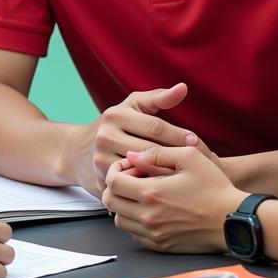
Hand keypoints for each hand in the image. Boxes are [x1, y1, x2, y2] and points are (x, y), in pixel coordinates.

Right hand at [73, 83, 217, 195]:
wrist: (78, 151)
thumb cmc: (116, 125)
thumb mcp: (132, 107)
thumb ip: (158, 98)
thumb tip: (183, 88)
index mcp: (115, 115)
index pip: (155, 127)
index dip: (178, 135)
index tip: (197, 143)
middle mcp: (105, 136)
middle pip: (150, 150)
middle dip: (175, 156)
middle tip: (199, 163)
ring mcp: (101, 160)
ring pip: (143, 171)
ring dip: (166, 175)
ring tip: (187, 176)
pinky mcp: (102, 181)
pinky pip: (134, 187)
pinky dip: (151, 188)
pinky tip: (168, 189)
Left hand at [102, 145, 246, 253]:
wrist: (234, 220)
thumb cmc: (215, 187)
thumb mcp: (189, 156)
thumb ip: (156, 153)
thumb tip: (133, 156)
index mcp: (151, 193)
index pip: (112, 182)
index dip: (115, 169)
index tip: (129, 165)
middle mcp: (148, 216)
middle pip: (111, 201)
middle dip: (115, 186)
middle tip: (131, 179)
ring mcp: (153, 234)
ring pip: (119, 220)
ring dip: (124, 205)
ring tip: (140, 194)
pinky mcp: (161, 246)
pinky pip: (134, 235)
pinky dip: (135, 222)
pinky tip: (150, 211)